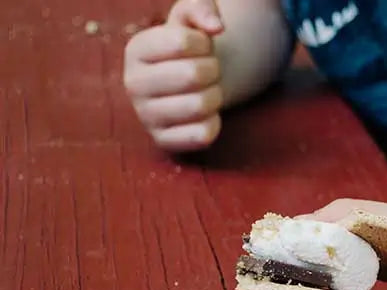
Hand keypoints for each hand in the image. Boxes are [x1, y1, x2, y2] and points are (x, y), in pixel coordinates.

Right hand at [124, 0, 224, 150]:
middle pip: (194, 75)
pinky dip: (214, 123)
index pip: (183, 42)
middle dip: (213, 70)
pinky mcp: (163, 141)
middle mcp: (133, 83)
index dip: (204, 43)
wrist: (188, 85)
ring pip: (201, 105)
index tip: (200, 47)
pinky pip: (203, 134)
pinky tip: (203, 115)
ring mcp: (146, 116)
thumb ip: (202, 7)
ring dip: (216, 96)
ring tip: (206, 91)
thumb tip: (216, 27)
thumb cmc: (189, 49)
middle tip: (207, 71)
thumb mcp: (190, 18)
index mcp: (136, 49)